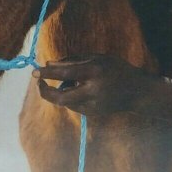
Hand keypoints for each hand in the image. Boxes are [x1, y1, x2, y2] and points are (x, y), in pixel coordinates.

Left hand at [34, 54, 151, 115]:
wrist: (137, 92)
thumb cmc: (116, 69)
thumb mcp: (98, 58)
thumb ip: (74, 60)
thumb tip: (49, 64)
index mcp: (94, 72)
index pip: (65, 73)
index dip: (48, 73)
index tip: (34, 71)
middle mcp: (93, 90)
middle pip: (60, 97)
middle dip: (45, 92)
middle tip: (39, 82)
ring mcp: (93, 105)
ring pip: (65, 102)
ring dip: (60, 91)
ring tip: (70, 79)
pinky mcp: (93, 114)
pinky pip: (73, 105)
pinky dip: (70, 96)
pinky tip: (79, 88)